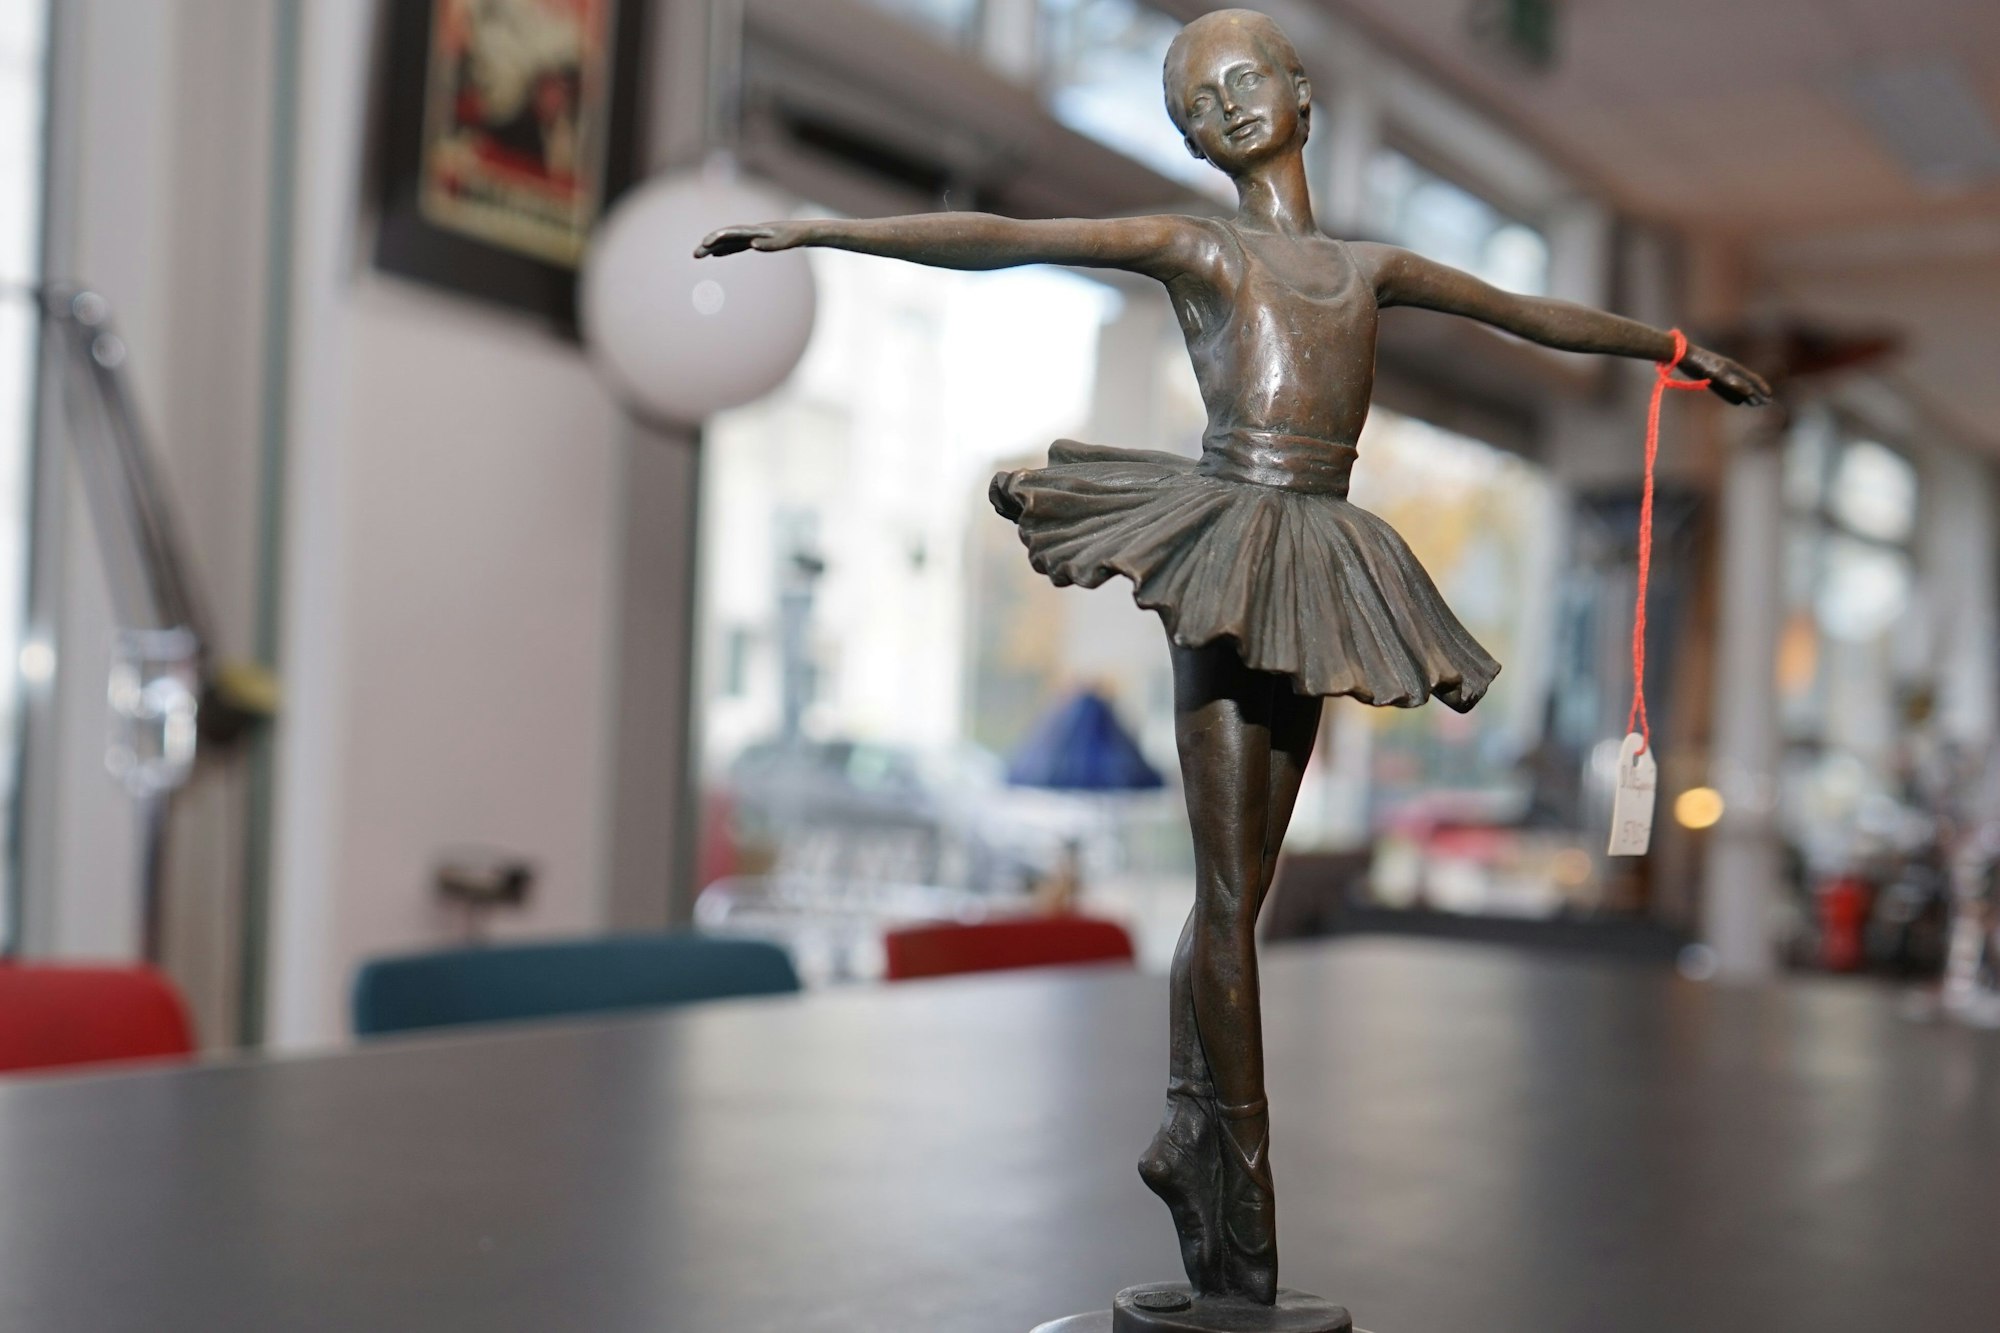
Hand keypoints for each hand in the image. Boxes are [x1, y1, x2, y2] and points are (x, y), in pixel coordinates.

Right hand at [693, 221, 811, 257]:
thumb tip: (752, 245)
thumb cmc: (794, 236)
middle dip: (709, 244)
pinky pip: (735, 246)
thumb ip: (769, 244)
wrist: (803, 231)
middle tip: (694, 254)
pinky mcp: (754, 241)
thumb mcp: (784, 241)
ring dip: (713, 247)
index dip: (718, 238)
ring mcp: (750, 236)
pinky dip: (725, 250)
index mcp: (754, 231)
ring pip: (727, 241)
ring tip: (697, 255)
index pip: (732, 233)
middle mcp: (749, 232)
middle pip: (725, 237)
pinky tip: (717, 255)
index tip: (705, 242)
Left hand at [1679, 344, 1771, 406]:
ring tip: (1755, 404)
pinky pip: (1726, 391)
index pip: (1752, 379)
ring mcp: (1720, 375)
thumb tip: (1749, 391)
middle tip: (1767, 403)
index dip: (1761, 387)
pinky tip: (1738, 402)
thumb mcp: (1717, 373)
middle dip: (1758, 393)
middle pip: (1747, 383)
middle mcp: (1729, 371)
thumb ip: (1732, 382)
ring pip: (1738, 388)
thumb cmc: (1700, 363)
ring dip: (1748, 396)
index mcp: (1733, 368)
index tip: (1769, 397)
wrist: (1682, 356)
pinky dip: (1734, 397)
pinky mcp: (1710, 380)